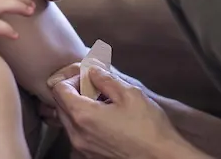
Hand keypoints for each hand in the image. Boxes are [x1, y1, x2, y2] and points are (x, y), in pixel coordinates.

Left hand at [51, 66, 211, 158]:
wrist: (162, 158)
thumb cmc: (148, 128)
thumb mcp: (129, 94)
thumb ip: (105, 79)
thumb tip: (92, 71)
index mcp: (82, 115)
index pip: (58, 89)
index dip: (72, 78)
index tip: (89, 77)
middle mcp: (77, 134)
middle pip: (60, 105)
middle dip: (74, 92)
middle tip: (96, 87)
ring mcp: (82, 148)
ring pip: (68, 121)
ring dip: (79, 108)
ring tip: (103, 103)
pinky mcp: (90, 156)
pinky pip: (78, 134)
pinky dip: (85, 123)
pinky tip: (106, 119)